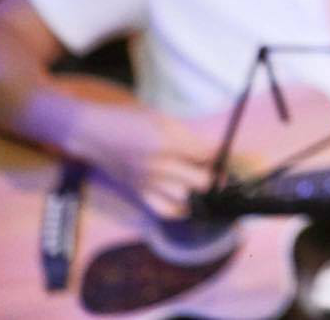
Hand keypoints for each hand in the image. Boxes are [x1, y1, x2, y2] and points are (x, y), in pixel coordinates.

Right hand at [66, 98, 223, 217]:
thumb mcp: (163, 120)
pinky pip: (164, 210)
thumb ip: (187, 138)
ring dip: (198, 195)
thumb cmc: (129, 120)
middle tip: (220, 173)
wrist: (93, 132)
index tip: (236, 158)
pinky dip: (180, 209)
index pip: (207, 154)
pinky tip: (187, 201)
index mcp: (167, 141)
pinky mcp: (137, 193)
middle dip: (215, 178)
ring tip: (203, 187)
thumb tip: (212, 152)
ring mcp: (147, 182)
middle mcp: (158, 165)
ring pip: (186, 200)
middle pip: (200, 182)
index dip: (225, 157)